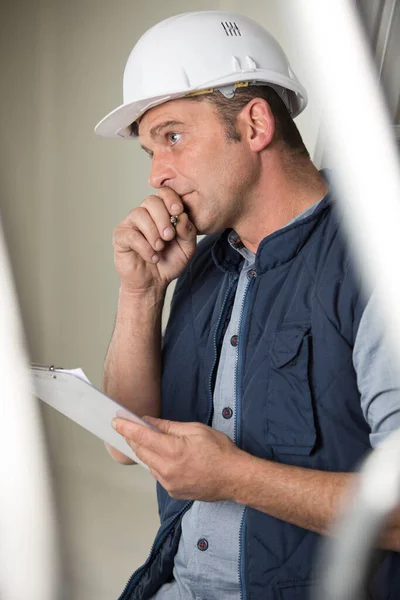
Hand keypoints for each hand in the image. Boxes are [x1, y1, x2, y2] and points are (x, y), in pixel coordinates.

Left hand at [112, 417, 244, 500]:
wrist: (234, 478)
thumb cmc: (220, 452)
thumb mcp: (195, 430)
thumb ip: (169, 427)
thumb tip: (150, 422)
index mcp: (172, 450)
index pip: (141, 437)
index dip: (127, 428)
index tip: (116, 422)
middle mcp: (167, 469)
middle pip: (141, 451)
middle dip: (133, 439)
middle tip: (128, 427)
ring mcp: (169, 483)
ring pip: (148, 464)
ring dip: (146, 452)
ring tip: (149, 441)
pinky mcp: (173, 492)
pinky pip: (158, 475)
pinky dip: (157, 464)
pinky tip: (165, 457)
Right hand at [113, 188, 196, 292]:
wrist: (153, 283)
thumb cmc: (169, 263)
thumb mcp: (187, 248)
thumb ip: (188, 232)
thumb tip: (183, 216)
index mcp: (162, 212)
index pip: (164, 194)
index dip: (171, 198)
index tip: (178, 211)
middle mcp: (145, 214)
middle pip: (151, 201)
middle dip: (163, 218)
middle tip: (169, 236)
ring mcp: (131, 224)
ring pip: (139, 214)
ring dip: (153, 232)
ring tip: (159, 248)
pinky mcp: (121, 236)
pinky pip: (131, 234)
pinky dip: (144, 247)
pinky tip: (152, 257)